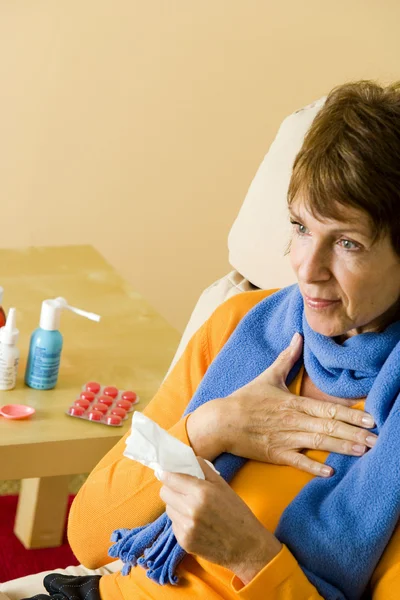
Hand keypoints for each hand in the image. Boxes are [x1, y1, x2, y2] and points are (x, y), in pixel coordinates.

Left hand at [159, 457, 281, 583]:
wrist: (246, 547)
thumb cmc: (237, 513)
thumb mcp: (223, 486)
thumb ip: (204, 469)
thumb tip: (188, 458)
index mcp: (201, 492)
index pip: (170, 478)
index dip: (167, 474)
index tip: (166, 472)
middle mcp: (190, 509)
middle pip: (164, 493)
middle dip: (171, 488)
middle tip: (182, 490)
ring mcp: (186, 527)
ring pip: (168, 508)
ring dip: (175, 505)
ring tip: (191, 507)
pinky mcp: (184, 542)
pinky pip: (174, 524)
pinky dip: (181, 521)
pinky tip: (195, 522)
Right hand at [188, 333, 377, 476]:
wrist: (221, 421)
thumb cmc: (245, 399)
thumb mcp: (268, 376)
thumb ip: (287, 357)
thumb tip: (298, 336)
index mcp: (294, 403)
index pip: (328, 409)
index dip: (351, 414)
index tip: (370, 419)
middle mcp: (293, 421)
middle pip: (329, 427)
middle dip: (355, 434)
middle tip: (377, 440)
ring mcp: (285, 439)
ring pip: (319, 444)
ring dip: (342, 447)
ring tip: (363, 451)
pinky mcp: (276, 454)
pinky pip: (298, 462)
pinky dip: (313, 468)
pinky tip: (330, 472)